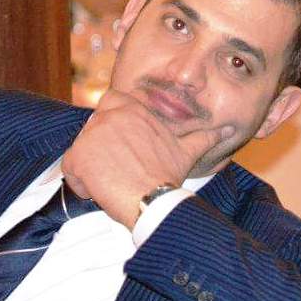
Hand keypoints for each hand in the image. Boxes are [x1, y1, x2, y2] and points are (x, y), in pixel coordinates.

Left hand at [61, 88, 232, 228]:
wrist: (154, 199)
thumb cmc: (169, 176)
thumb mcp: (188, 151)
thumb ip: (205, 136)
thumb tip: (229, 130)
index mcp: (134, 110)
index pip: (112, 100)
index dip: (112, 120)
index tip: (120, 141)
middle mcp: (111, 116)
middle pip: (93, 127)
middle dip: (100, 146)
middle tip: (117, 167)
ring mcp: (93, 135)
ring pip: (82, 150)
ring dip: (93, 167)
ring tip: (114, 182)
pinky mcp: (79, 156)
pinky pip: (71, 171)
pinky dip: (81, 185)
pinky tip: (101, 192)